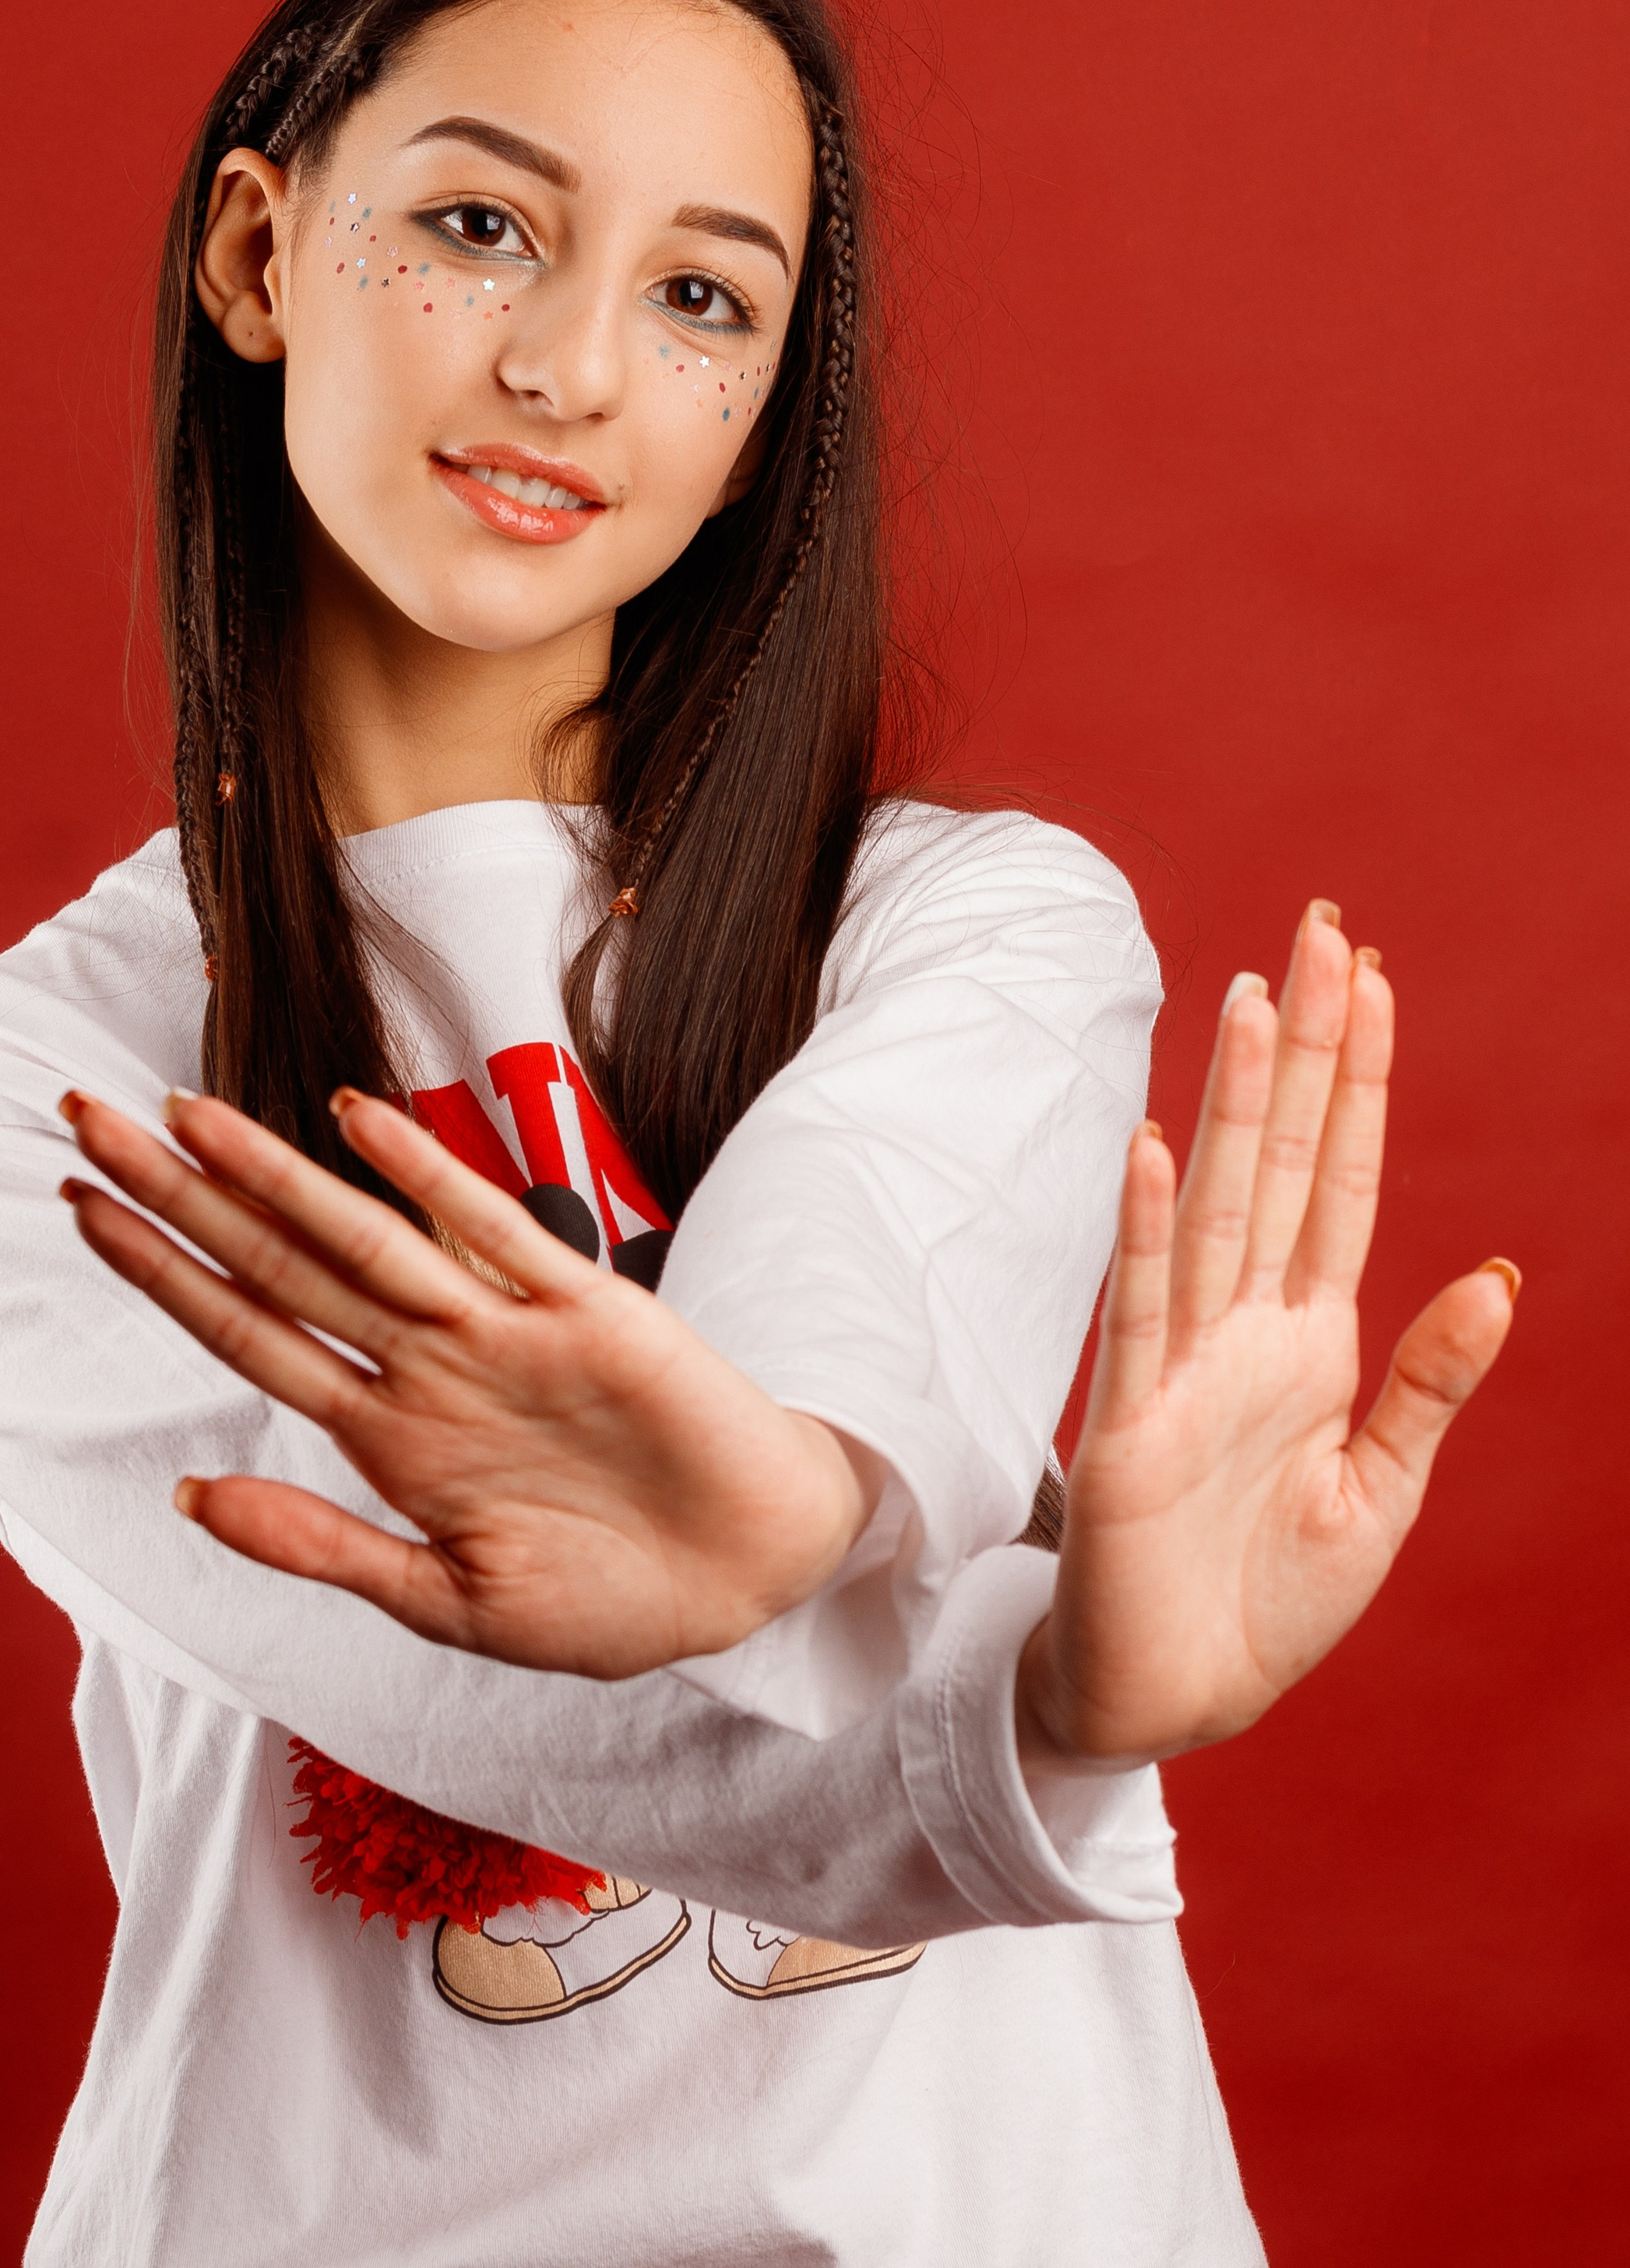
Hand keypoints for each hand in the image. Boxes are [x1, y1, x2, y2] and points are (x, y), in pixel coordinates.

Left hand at [58, 1088, 881, 1678]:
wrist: (745, 1577)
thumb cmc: (605, 1598)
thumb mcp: (447, 1602)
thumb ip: (320, 1545)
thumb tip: (184, 1494)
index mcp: (388, 1435)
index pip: (248, 1331)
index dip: (161, 1273)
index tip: (81, 1212)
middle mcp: (426, 1365)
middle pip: (277, 1264)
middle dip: (177, 1195)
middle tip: (80, 1121)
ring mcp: (500, 1330)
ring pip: (360, 1238)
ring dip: (270, 1177)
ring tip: (182, 1113)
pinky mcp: (584, 1308)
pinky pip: (488, 1231)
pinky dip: (423, 1176)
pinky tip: (354, 1121)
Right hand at [1017, 901, 1517, 1770]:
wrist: (1175, 1701)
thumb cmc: (1267, 1599)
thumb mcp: (1382, 1494)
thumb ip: (1428, 1384)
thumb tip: (1502, 1276)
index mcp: (1309, 1343)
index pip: (1337, 1184)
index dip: (1357, 1084)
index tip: (1373, 978)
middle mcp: (1244, 1332)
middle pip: (1279, 1162)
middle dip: (1305, 1048)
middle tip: (1321, 930)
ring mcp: (1183, 1370)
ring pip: (1215, 1210)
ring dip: (1232, 1105)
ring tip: (1255, 999)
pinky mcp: (1129, 1430)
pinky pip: (1141, 1317)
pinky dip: (1148, 1234)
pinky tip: (1153, 1151)